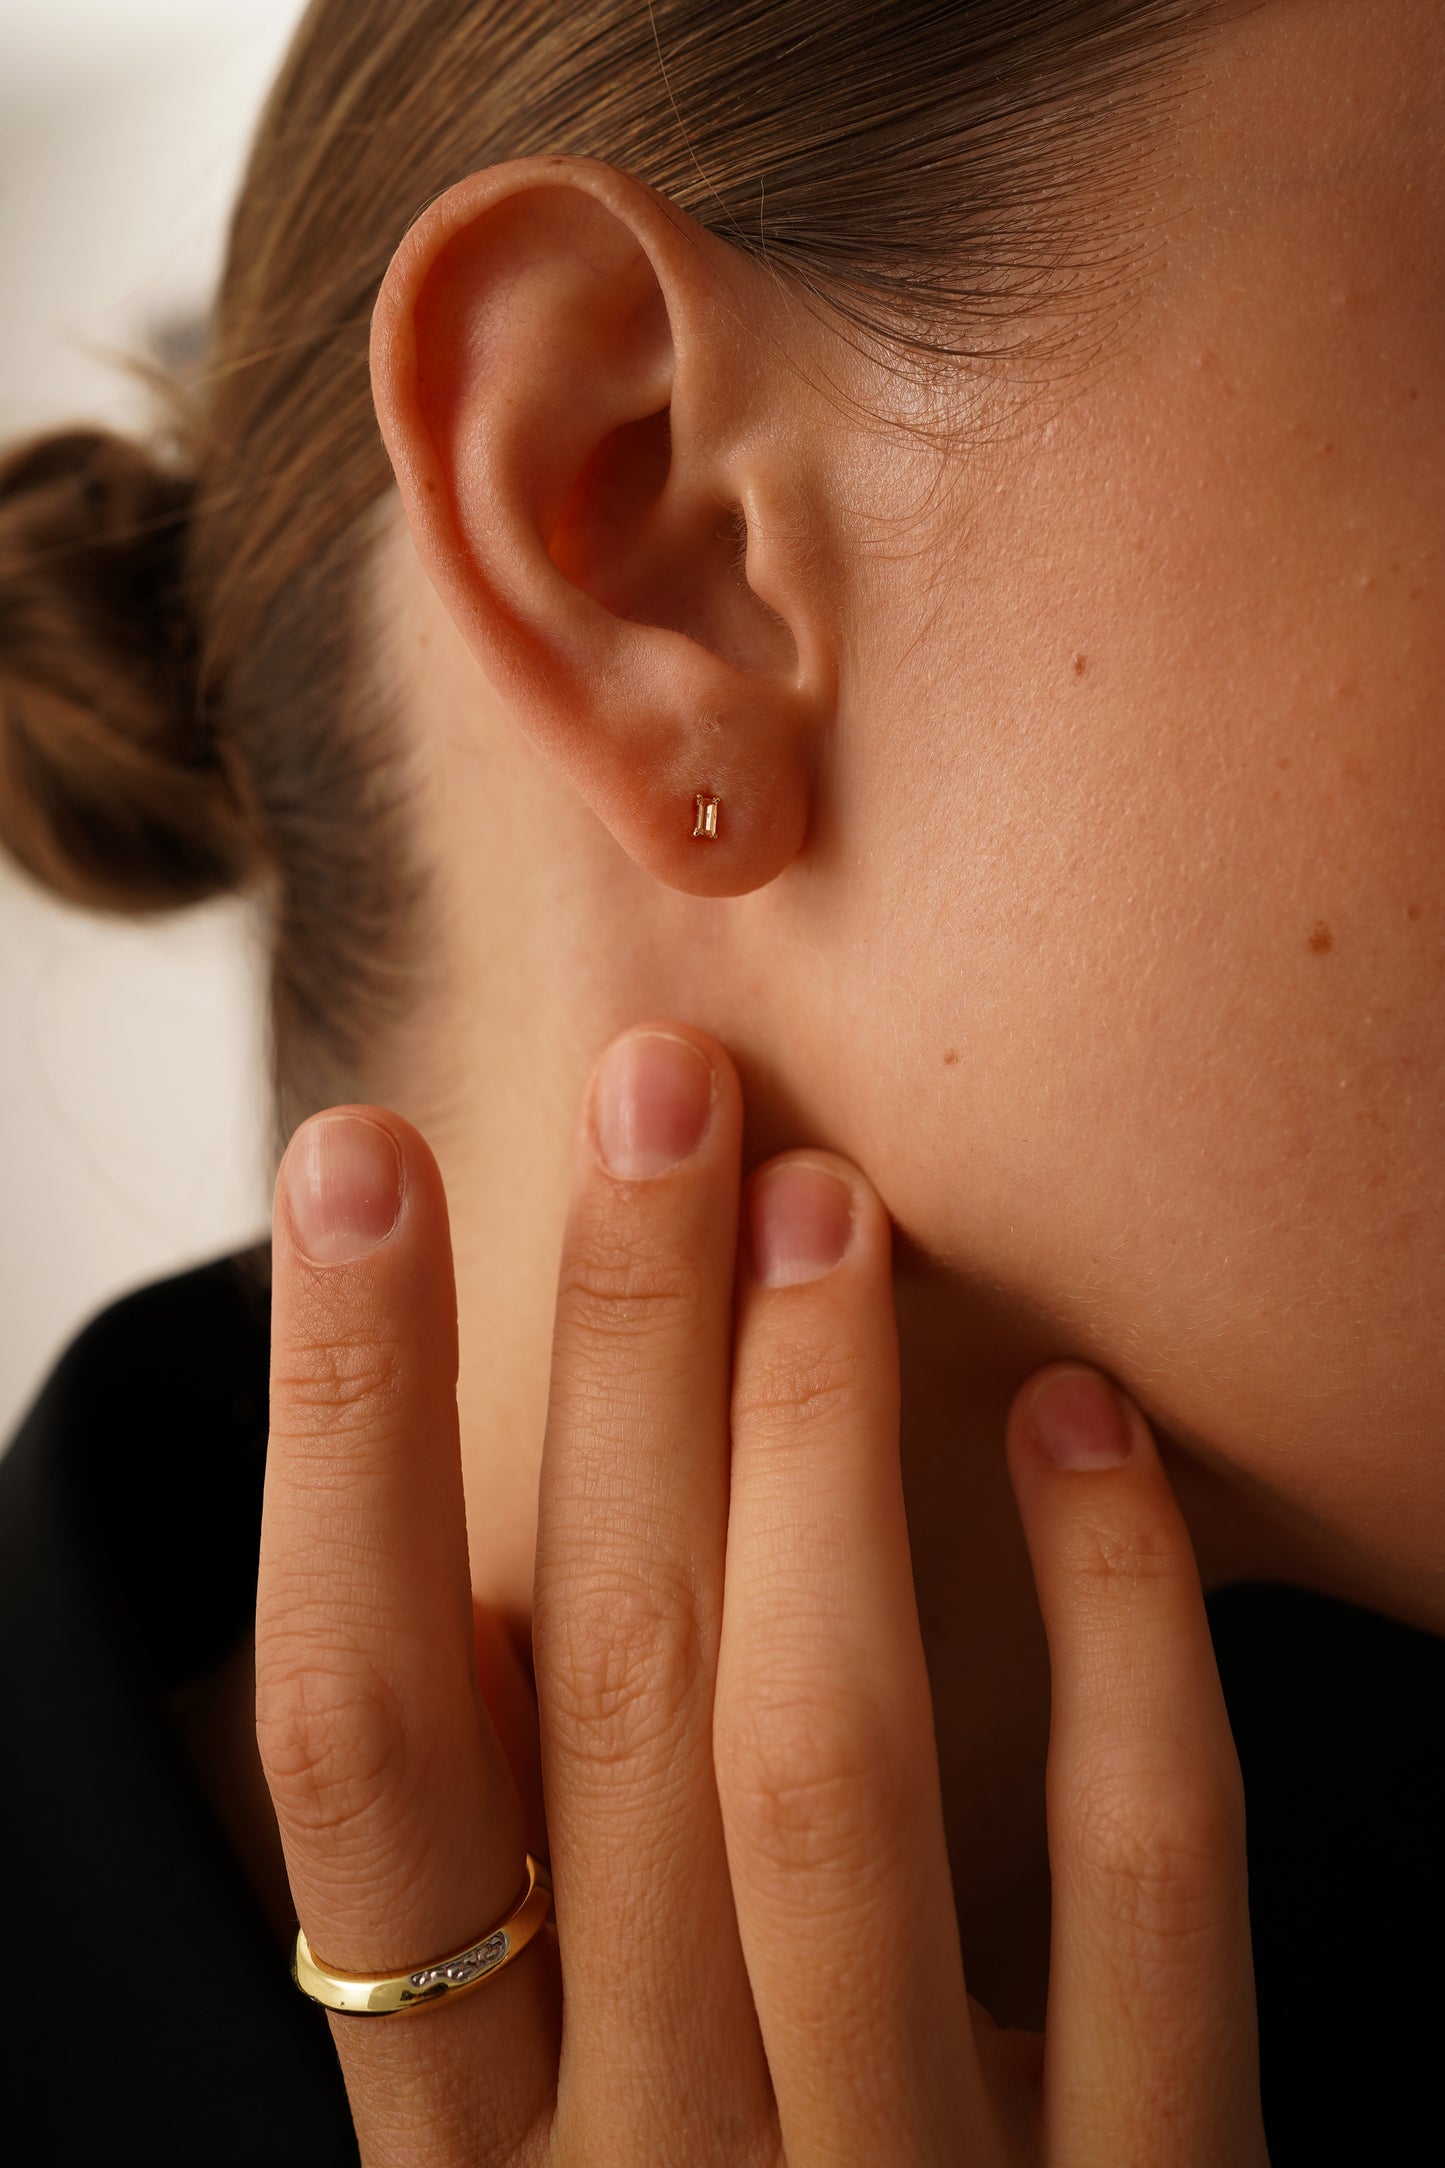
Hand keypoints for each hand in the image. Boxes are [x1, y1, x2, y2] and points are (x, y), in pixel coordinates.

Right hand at [255, 1023, 1269, 2164]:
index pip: (350, 1740)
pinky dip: (1113, 1623)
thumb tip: (445, 1525)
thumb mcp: (539, 2121)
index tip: (356, 1168)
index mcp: (459, 2151)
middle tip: (652, 1087)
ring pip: (826, 1765)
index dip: (340, 1428)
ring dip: (815, 1443)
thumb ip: (504, 1886)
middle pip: (602, 1688)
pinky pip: (1148, 1886)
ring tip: (826, 1202)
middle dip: (613, 1353)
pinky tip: (1078, 1419)